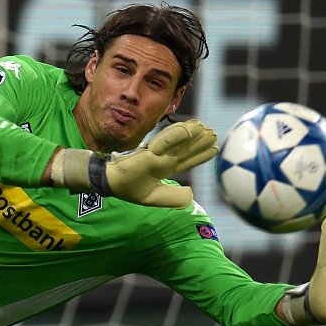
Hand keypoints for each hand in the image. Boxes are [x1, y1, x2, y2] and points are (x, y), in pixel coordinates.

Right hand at [92, 119, 217, 207]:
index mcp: (165, 168)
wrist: (111, 183)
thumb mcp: (155, 198)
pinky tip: (190, 128)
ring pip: (179, 141)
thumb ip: (174, 198)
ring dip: (192, 134)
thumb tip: (192, 193)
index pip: (187, 160)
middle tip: (213, 132)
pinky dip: (178, 134)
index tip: (214, 148)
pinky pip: (166, 140)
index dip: (201, 154)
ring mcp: (158, 153)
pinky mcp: (150, 151)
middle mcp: (164, 158)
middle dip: (200, 141)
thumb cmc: (130, 188)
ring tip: (204, 127)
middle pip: (186, 148)